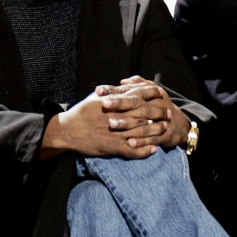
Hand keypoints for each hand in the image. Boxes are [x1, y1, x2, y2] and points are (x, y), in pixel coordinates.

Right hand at [40, 87, 170, 158]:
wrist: (67, 130)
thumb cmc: (81, 112)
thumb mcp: (96, 98)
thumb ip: (112, 92)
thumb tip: (126, 86)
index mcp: (113, 102)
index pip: (137, 95)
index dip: (151, 94)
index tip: (161, 94)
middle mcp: (116, 116)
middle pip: (143, 113)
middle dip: (158, 112)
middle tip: (169, 113)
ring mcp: (116, 133)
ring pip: (141, 132)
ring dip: (155, 130)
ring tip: (165, 129)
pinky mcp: (112, 147)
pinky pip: (132, 150)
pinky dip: (144, 151)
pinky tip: (153, 149)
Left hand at [98, 76, 190, 148]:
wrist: (178, 124)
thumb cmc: (159, 107)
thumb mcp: (151, 92)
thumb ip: (137, 85)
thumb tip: (122, 81)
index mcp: (150, 93)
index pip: (130, 89)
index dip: (114, 90)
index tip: (98, 90)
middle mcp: (154, 104)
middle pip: (135, 103)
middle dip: (119, 103)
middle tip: (104, 104)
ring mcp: (158, 120)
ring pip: (142, 121)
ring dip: (127, 123)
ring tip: (111, 124)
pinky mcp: (162, 135)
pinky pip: (151, 138)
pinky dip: (141, 141)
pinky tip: (129, 143)